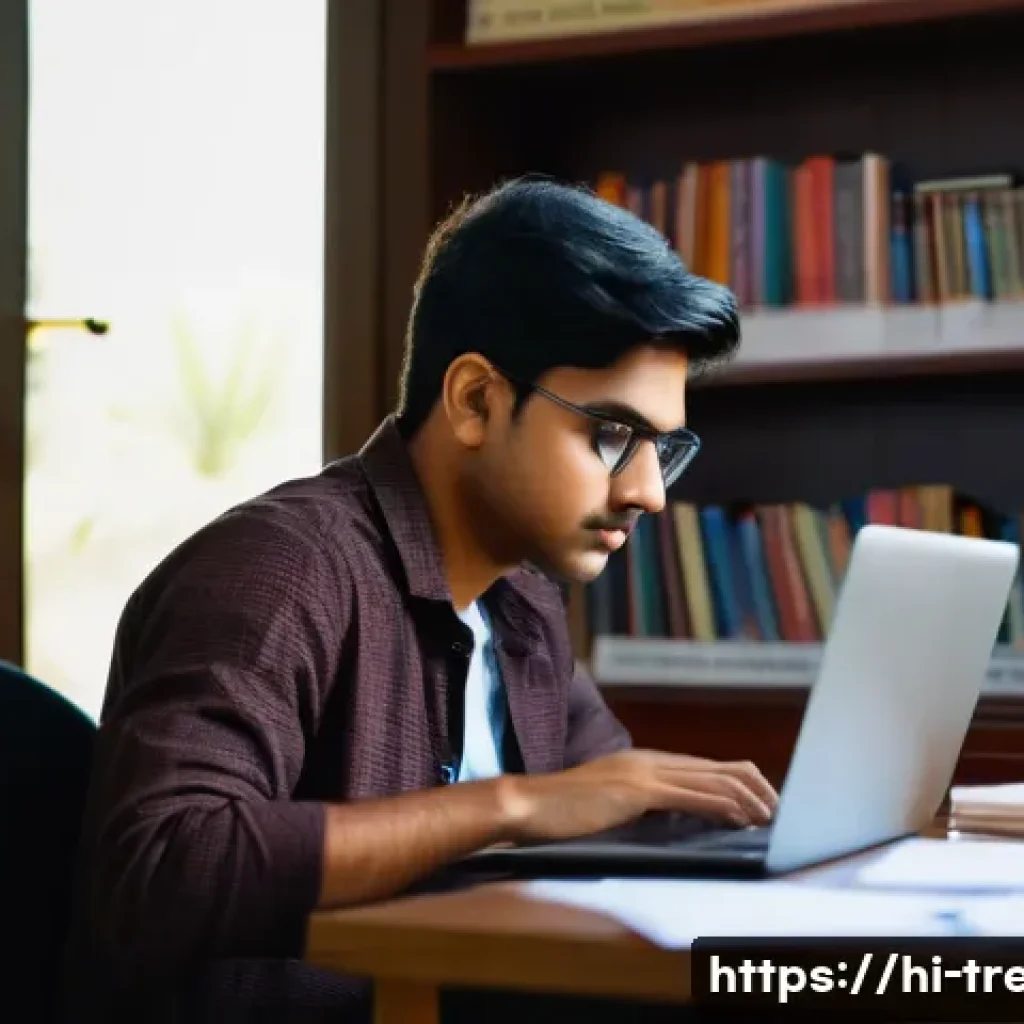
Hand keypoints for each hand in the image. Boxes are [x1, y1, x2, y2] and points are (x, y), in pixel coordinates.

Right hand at [499, 749, 777, 843]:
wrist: (530, 804)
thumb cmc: (565, 811)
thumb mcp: (612, 802)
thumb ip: (643, 804)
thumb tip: (676, 819)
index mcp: (645, 762)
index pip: (706, 767)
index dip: (741, 782)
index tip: (761, 804)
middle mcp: (650, 761)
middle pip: (719, 768)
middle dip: (756, 789)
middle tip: (776, 812)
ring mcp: (644, 772)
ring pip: (712, 780)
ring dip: (747, 799)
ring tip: (767, 818)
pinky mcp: (638, 790)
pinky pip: (692, 797)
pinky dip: (723, 807)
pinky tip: (740, 819)